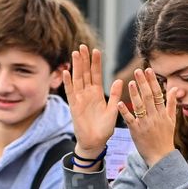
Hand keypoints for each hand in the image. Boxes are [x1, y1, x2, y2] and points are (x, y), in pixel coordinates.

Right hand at [61, 45, 125, 164]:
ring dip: (76, 66)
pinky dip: (68, 82)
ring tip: (75, 53)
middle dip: (84, 60)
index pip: (97, 75)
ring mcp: (80, 99)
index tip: (96, 50)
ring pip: (77, 79)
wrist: (95, 143)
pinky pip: (70, 92)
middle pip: (85, 73)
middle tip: (83, 46)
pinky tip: (66, 72)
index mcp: (98, 94)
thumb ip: (116, 96)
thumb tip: (121, 80)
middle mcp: (88, 94)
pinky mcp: (74, 106)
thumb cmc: (104, 129)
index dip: (96, 63)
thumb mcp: (113, 111)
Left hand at [121, 68, 179, 166]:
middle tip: (137, 71)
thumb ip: (172, 103)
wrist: (161, 157)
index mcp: (162, 113)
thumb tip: (174, 88)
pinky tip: (120, 103)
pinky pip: (130, 120)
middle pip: (149, 97)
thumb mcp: (171, 120)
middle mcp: (154, 117)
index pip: (158, 93)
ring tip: (130, 83)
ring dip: (135, 94)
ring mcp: (145, 124)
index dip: (152, 81)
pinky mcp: (136, 132)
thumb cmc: (166, 138)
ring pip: (140, 107)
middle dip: (143, 83)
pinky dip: (125, 111)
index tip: (148, 70)